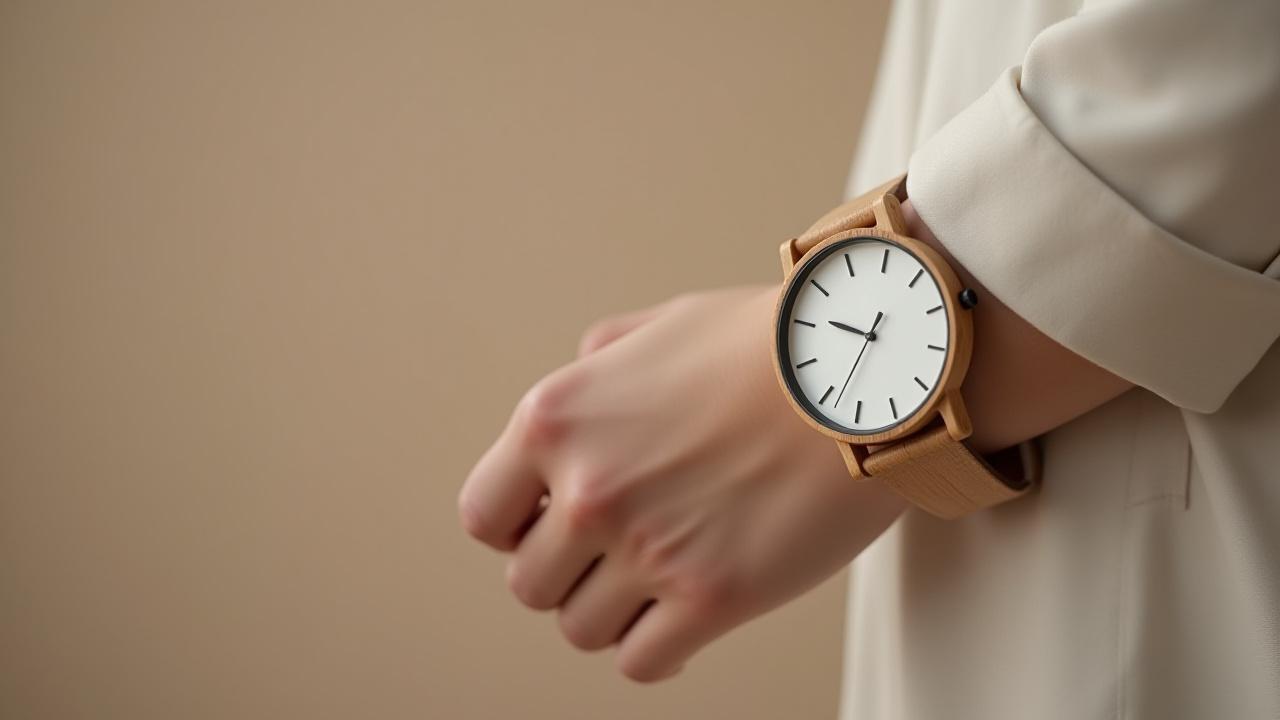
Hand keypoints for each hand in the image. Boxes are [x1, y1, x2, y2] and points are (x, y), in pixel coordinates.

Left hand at [459, 287, 905, 681]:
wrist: (868, 371)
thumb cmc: (772, 343)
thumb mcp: (665, 325)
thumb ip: (604, 359)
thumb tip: (584, 381)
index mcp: (557, 420)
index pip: (485, 517)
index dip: (519, 529)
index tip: (555, 528)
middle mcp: (589, 490)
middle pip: (531, 585)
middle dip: (572, 573)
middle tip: (618, 555)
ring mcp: (648, 548)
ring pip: (580, 630)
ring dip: (615, 612)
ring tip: (658, 582)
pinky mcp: (712, 597)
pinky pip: (642, 662)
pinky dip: (659, 649)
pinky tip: (687, 618)